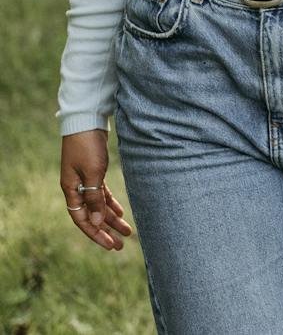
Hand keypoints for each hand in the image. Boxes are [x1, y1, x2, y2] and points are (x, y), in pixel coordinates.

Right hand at [60, 130, 133, 250]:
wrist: (87, 121)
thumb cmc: (88, 145)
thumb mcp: (93, 172)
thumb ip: (94, 196)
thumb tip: (96, 221)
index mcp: (71, 190)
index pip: (82, 219)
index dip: (95, 233)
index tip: (110, 245)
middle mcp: (76, 188)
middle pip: (91, 216)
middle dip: (105, 231)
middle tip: (120, 245)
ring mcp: (84, 180)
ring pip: (98, 206)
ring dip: (111, 219)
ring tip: (126, 232)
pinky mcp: (94, 172)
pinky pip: (101, 194)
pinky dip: (110, 204)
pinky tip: (120, 213)